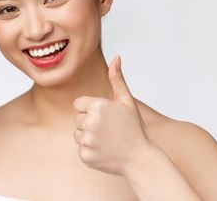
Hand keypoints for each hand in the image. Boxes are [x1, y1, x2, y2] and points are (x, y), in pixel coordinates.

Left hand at [73, 55, 152, 175]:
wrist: (140, 159)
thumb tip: (116, 57)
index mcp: (98, 106)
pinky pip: (81, 149)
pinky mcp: (85, 156)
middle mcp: (90, 122)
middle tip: (108, 130)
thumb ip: (117, 79)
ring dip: (88, 137)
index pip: (78, 104)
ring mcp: (88, 141)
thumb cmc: (133, 128)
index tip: (105, 116)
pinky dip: (90, 151)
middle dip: (89, 123)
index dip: (90, 110)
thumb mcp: (126, 101)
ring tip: (107, 140)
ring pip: (77, 134)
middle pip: (77, 119)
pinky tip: (105, 151)